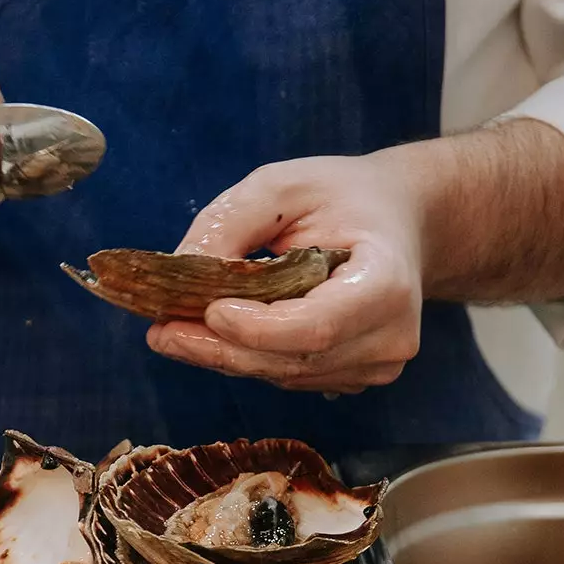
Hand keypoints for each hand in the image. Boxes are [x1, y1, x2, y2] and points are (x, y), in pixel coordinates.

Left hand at [147, 153, 424, 393]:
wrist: (401, 222)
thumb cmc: (346, 197)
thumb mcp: (286, 185)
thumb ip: (233, 220)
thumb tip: (180, 266)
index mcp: (387, 283)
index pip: (317, 326)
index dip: (257, 329)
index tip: (206, 311)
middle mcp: (390, 338)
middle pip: (293, 361)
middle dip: (221, 350)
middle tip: (162, 333)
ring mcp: (375, 367)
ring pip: (285, 375)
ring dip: (227, 357)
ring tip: (176, 331)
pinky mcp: (355, 378)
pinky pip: (290, 376)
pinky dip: (248, 358)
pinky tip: (217, 336)